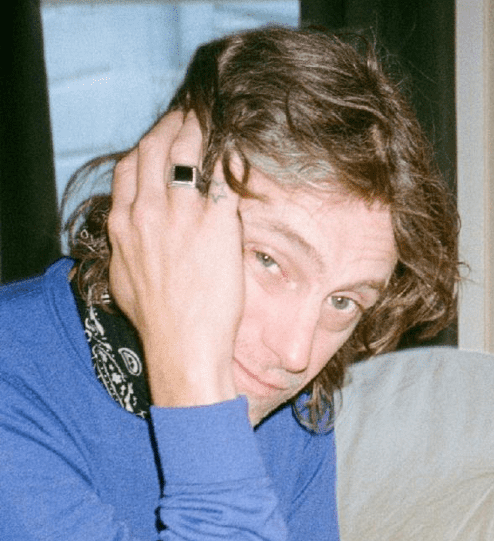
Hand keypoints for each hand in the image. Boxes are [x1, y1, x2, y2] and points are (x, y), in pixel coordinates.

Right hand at [107, 110, 243, 409]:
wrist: (183, 346)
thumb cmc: (159, 322)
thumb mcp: (126, 278)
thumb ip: (128, 247)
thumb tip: (135, 236)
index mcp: (124, 223)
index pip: (131, 165)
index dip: (150, 144)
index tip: (165, 135)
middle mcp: (148, 211)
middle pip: (157, 148)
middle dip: (176, 125)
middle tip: (195, 115)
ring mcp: (182, 214)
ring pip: (188, 152)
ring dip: (203, 130)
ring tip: (219, 119)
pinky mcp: (216, 223)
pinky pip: (225, 176)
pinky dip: (232, 157)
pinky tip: (244, 147)